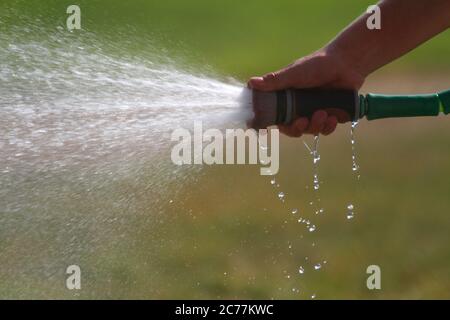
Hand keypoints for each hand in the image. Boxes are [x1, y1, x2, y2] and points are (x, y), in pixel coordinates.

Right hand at [247, 48, 364, 136]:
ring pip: (310, 130)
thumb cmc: (317, 64)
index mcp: (286, 99)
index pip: (274, 117)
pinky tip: (333, 118)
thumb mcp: (294, 73)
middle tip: (302, 122)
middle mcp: (299, 108)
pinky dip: (328, 126)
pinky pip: (325, 129)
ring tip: (324, 113)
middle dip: (296, 129)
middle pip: (291, 129)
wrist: (347, 63)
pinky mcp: (330, 116)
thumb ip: (275, 81)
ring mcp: (314, 112)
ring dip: (315, 126)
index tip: (271, 128)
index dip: (271, 125)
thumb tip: (251, 83)